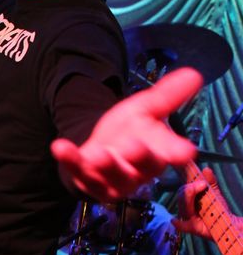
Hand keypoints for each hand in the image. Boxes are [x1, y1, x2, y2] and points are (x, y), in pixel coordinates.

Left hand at [51, 67, 202, 200]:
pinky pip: (78, 171)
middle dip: (139, 158)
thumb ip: (167, 96)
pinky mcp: (87, 180)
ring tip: (99, 154)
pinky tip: (60, 146)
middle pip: (141, 167)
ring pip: (111, 176)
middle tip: (136, 146)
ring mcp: (112, 180)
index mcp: (158, 154)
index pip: (170, 154)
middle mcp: (137, 171)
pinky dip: (69, 159)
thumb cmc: (129, 133)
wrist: (99, 151)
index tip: (186, 152)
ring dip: (105, 166)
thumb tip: (194, 74)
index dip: (177, 152)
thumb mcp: (146, 109)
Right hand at [173, 167, 220, 237]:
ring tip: (203, 187)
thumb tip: (206, 169)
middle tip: (203, 184)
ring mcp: (188, 219)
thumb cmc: (218, 209)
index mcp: (189, 200)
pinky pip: (183, 226)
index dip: (185, 180)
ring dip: (191, 195)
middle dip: (190, 188)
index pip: (183, 189)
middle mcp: (186, 209)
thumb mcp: (215, 193)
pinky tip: (174, 221)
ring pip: (183, 207)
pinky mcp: (192, 228)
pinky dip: (179, 224)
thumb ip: (211, 182)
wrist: (227, 223)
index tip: (189, 170)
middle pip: (181, 196)